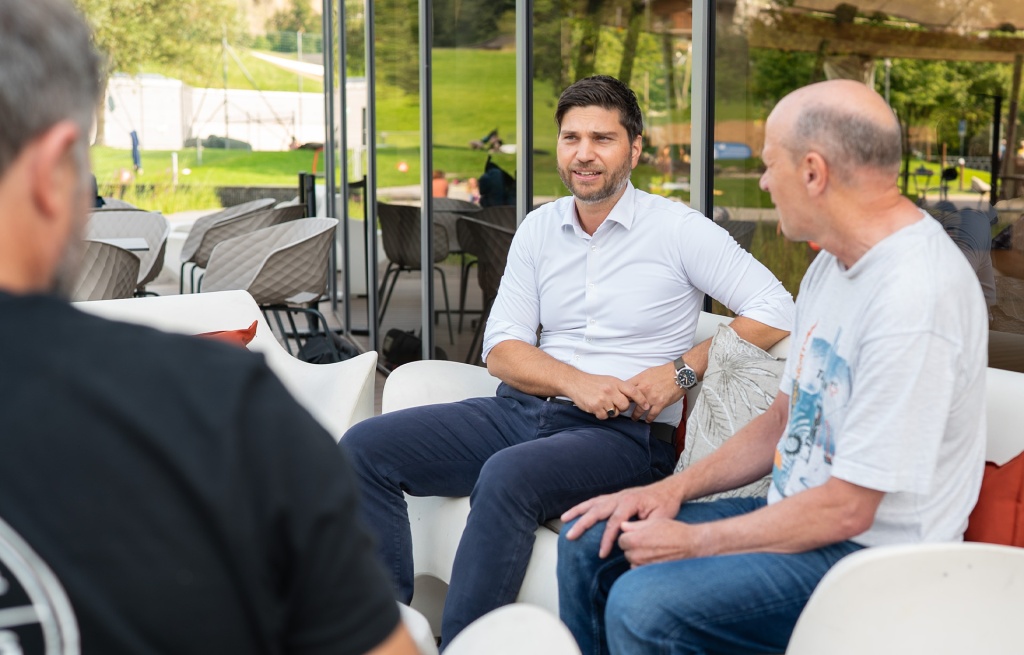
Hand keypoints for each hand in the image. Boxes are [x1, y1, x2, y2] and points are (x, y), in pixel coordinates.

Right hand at [561, 480, 680, 557]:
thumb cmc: (666, 505)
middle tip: (570, 536)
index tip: (601, 553)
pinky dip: (583, 507)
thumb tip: (632, 538)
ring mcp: (615, 496)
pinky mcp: (614, 497)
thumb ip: (647, 528)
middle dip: (582, 524)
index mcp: (630, 502)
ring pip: (592, 503)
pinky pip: (595, 501)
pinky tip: (573, 513)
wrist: (668, 490)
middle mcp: (620, 497)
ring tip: (563, 520)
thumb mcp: (662, 518)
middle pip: (597, 511)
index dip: (607, 539)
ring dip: (577, 512)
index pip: (614, 522)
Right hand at [567, 374, 649, 419]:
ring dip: (611, 412)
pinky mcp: (595, 407)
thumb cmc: (593, 382)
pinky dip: (602, 414)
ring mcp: (602, 399)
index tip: (646, 405)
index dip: (641, 399)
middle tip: (615, 404)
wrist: (575, 382)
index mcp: (615, 382)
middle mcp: (610, 390)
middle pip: (625, 405)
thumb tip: (633, 397)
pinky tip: (597, 407)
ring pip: (615, 413)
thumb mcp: (609, 380)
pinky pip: (604, 417)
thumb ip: (620, 388)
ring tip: (604, 404)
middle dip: (622, 408)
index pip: (633, 391)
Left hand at [619, 518, 706, 566]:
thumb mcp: (654, 522)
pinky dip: (644, 565)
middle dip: (633, 546)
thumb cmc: (674, 531)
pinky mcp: (651, 574)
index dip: (629, 536)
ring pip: (632, 561)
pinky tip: (656, 558)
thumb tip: (623, 526)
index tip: (639, 534)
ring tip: (653, 549)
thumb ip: (636, 525)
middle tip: (648, 541)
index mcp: (635, 540)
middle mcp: (637, 555)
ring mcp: (643, 567)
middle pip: (626, 551)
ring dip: (638, 556)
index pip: (621, 539)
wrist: (692, 546)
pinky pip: (641, 569)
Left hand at [626, 362, 685, 422]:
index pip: (625, 389)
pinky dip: (649, 419)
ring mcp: (651, 398)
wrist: (679, 374)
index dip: (620, 394)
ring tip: (634, 418)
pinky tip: (647, 420)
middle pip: (629, 401)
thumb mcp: (648, 372)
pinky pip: (652, 415)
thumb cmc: (664, 372)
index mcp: (639, 380)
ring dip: (635, 415)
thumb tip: (632, 385)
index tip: (619, 399)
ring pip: (639, 410)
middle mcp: (643, 389)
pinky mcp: (660, 404)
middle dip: (625, 407)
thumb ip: (639, 380)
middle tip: (623, 411)